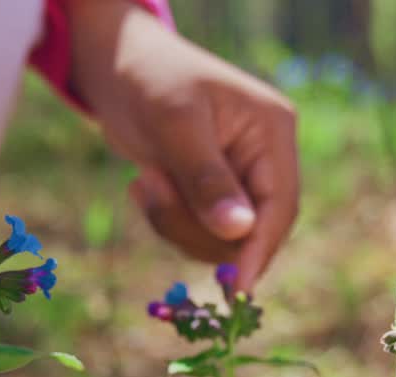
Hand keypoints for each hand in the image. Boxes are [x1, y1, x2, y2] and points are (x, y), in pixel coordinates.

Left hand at [69, 0, 298, 290]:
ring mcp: (238, 178)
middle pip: (252, 231)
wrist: (115, 66)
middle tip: (151, 189)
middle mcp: (264, 158)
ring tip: (144, 180)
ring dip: (176, 223)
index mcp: (272, 132)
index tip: (237, 290)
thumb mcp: (176, 125)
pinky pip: (197, 233)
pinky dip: (167, 221)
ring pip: (221, 240)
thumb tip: (239, 233)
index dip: (259, 249)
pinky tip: (145, 184)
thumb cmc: (149, 79)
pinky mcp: (210, 193)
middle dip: (198, 226)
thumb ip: (207, 180)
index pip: (281, 206)